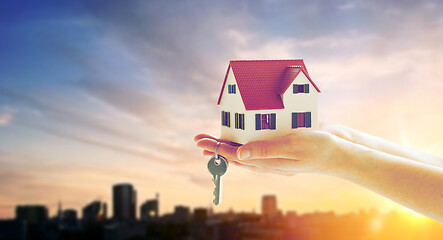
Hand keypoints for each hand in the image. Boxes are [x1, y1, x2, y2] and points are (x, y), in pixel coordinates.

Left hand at [195, 129, 345, 175]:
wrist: (340, 153)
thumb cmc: (319, 147)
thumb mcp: (292, 146)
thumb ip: (266, 150)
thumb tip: (240, 154)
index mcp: (269, 162)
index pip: (236, 156)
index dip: (217, 149)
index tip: (202, 142)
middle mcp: (269, 162)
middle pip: (236, 156)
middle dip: (217, 148)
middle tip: (200, 141)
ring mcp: (275, 157)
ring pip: (245, 154)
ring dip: (229, 146)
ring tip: (215, 140)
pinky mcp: (281, 149)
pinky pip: (258, 148)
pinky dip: (245, 143)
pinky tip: (243, 137)